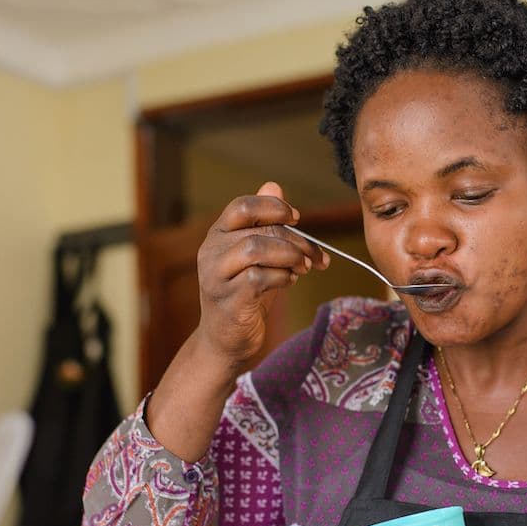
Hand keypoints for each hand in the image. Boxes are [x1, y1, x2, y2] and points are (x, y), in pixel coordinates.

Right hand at [195, 182, 328, 371]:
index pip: (242, 206)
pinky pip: (259, 278)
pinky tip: (288, 282)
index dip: (273, 208)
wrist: (226, 339)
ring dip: (289, 257)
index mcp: (218, 235)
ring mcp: (216, 277)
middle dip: (295, 240)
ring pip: (256, 249)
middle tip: (315, 256)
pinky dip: (282, 278)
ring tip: (302, 269)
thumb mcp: (257, 255)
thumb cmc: (245, 294)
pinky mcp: (228, 300)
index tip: (296, 218)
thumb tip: (273, 185)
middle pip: (258, 230)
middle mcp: (211, 252)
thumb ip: (264, 223)